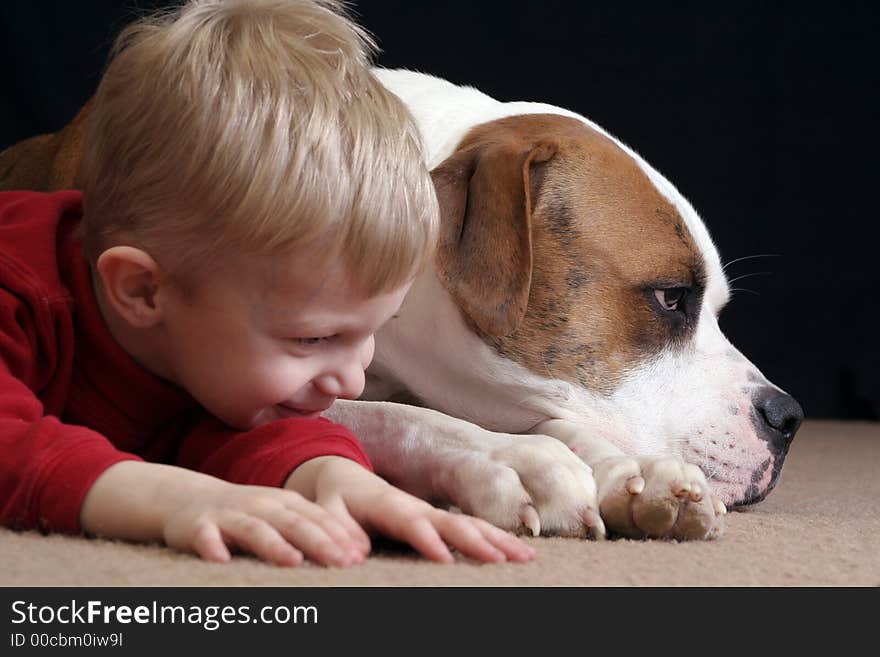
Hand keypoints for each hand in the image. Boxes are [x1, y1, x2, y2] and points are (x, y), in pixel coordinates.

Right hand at [162, 479, 370, 566]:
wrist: (190, 498)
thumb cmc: (248, 515)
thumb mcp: (281, 517)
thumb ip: (313, 530)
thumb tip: (356, 553)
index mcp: (285, 504)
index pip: (317, 518)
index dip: (339, 536)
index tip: (359, 557)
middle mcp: (261, 505)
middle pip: (293, 523)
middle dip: (319, 542)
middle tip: (342, 562)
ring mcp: (230, 515)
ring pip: (255, 529)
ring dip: (273, 545)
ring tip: (293, 561)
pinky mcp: (198, 526)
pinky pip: (205, 536)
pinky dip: (212, 546)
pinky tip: (220, 560)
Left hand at [286, 456, 535, 563]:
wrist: (342, 476)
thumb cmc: (334, 497)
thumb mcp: (325, 509)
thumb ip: (337, 530)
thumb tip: (352, 557)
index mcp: (389, 504)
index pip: (413, 524)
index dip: (429, 541)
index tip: (446, 560)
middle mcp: (417, 507)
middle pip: (453, 523)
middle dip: (479, 540)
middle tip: (504, 560)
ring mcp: (431, 513)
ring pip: (471, 524)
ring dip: (498, 539)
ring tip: (525, 556)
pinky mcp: (438, 521)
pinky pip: (472, 528)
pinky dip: (496, 539)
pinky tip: (517, 554)